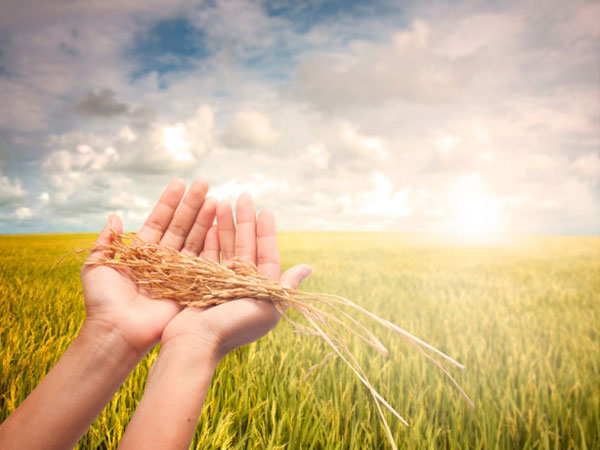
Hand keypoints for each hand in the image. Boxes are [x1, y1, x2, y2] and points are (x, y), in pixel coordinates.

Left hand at [81, 178, 216, 354]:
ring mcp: (178, 272)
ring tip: (215, 198)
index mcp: (142, 253)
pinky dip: (210, 242)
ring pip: (194, 239)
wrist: (117, 331)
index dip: (169, 203)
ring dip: (204, 219)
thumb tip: (114, 216)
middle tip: (204, 183)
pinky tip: (219, 224)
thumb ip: (107, 241)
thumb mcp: (97, 265)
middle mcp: (162, 260)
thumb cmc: (102, 301)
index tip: (180, 183)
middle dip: (192, 205)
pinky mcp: (190, 285)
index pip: (159, 221)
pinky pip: (202, 260)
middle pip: (180, 227)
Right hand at [161, 193, 312, 359]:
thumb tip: (309, 267)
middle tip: (243, 195)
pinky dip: (210, 238)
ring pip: (226, 246)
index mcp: (261, 291)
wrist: (195, 344)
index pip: (267, 254)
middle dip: (244, 220)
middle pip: (245, 246)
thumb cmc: (234, 327)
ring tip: (224, 200)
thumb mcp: (267, 307)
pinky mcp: (200, 282)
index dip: (266, 232)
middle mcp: (242, 285)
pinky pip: (207, 254)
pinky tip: (211, 221)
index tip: (265, 209)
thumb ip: (286, 285)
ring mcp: (220, 283)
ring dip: (226, 224)